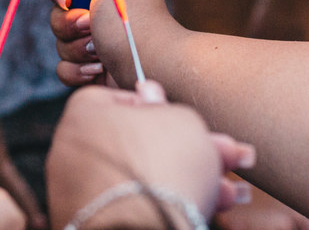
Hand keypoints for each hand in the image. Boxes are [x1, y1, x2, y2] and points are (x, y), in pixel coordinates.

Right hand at [47, 0, 175, 88]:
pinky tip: (97, 69)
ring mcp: (96, 42)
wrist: (152, 67)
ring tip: (99, 53)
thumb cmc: (134, 22)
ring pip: (60, 42)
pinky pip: (65, 68)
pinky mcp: (92, 68)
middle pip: (59, 13)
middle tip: (91, 26)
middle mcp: (101, 12)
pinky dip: (77, 71)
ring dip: (77, 49)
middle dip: (70, 23)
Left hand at [47, 84, 255, 229]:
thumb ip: (170, 107)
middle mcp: (77, 151)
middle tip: (227, 154)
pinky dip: (172, 201)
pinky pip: (139, 203)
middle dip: (193, 148)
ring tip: (232, 189)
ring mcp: (83, 190)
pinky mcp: (97, 221)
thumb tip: (151, 93)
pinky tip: (213, 203)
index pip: (122, 98)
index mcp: (85, 113)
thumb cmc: (160, 166)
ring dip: (193, 177)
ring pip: (147, 176)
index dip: (159, 105)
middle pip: (144, 141)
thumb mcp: (182, 119)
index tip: (183, 115)